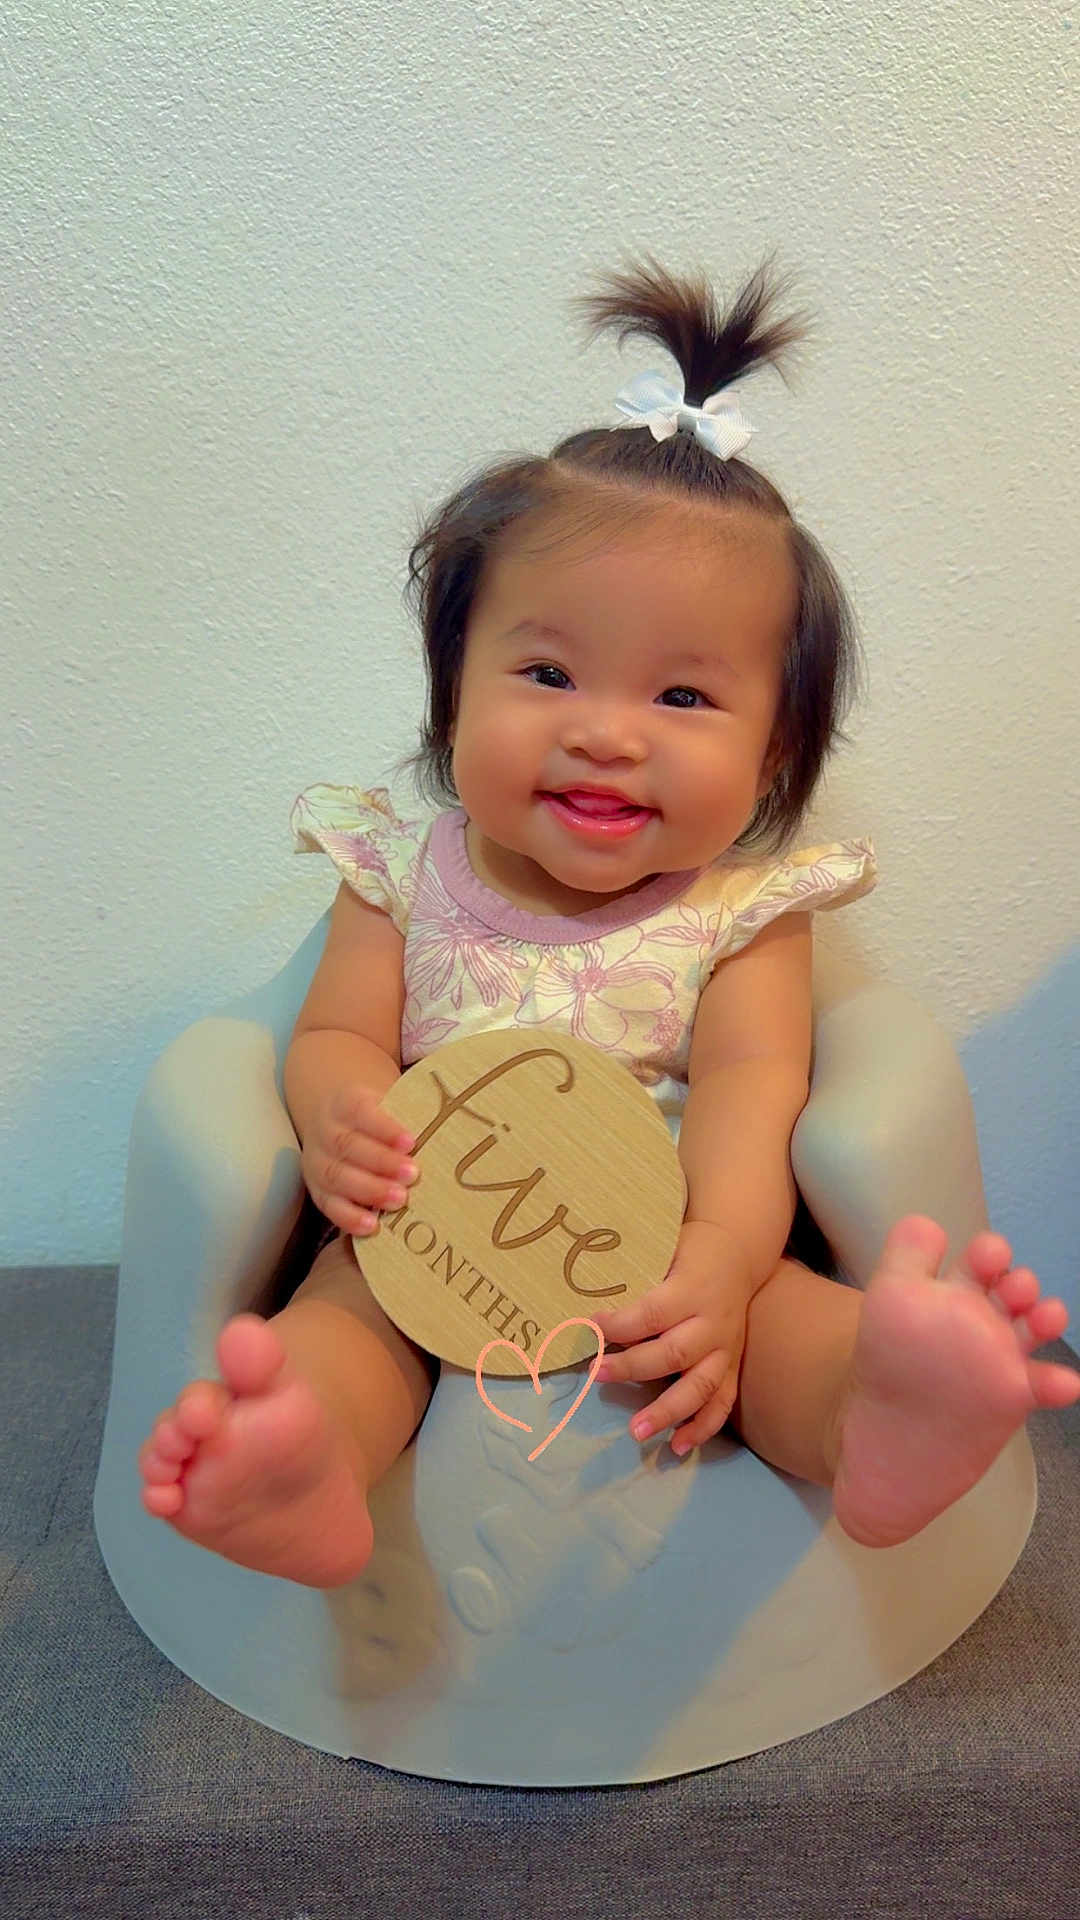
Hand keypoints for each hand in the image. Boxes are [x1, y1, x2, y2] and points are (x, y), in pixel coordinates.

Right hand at [302, 1084, 418, 1237]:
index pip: (362, 1112)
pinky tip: (371, 1225)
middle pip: (349, 1146)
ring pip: (337, 1176)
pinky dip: (348, 1217)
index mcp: (346, 1104)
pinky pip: (329, 1205)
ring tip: (399, 1200)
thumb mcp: (388, 1104)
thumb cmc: (376, 1117)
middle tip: (413, 1174)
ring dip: (369, 1190)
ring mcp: (318, 1162)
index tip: (412, 1142)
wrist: (335, 1122)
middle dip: (382, 1162)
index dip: (386, 1129)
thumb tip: (452, 1131)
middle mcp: (327, 1132)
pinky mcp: (318, 1191)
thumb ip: (410, 1116)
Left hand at [589, 1221, 753, 1455]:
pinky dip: (701, 1427)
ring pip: (700, 1386)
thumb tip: (588, 1308)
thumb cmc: (688, 1252)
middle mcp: (711, 1324)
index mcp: (691, 1290)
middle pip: (672, 1354)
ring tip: (636, 1433)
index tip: (589, 1327)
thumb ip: (636, 1280)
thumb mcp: (664, 1252)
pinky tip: (677, 1446)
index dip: (619, 1324)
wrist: (738, 1253)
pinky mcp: (733, 1367)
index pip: (652, 1314)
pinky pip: (721, 1403)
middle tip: (596, 1375)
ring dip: (667, 1411)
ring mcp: (725, 1350)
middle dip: (631, 1368)